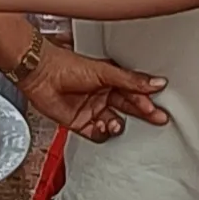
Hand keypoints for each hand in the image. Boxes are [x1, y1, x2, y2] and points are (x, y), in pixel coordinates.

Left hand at [17, 41, 166, 142]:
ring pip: (115, 123)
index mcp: (111, 80)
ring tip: (116, 122)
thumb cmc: (67, 65)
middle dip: (143, 114)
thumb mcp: (105, 72)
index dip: (146, 100)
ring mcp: (92, 110)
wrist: (40, 74)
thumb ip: (131, 81)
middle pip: (129, 108)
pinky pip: (98, 134)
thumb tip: (156, 82)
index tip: (157, 107)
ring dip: (118, 125)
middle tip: (158, 119)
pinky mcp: (80, 123)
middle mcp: (103, 95)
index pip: (134, 92)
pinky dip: (103, 133)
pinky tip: (102, 126)